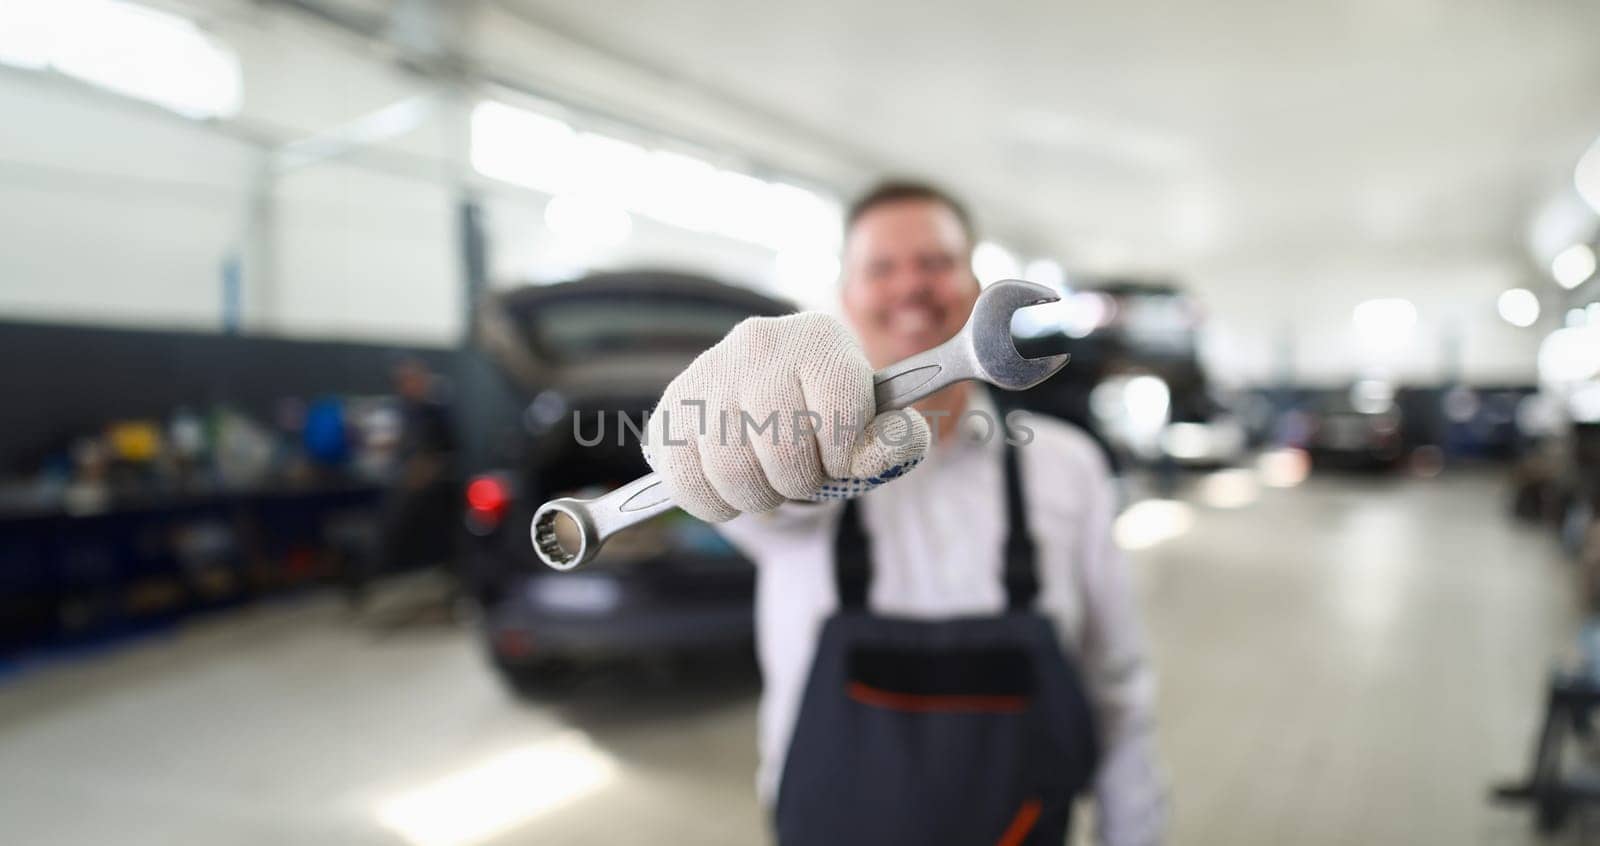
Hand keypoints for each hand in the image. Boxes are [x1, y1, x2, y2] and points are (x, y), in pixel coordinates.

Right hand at [643, 313, 930, 521]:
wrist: (765, 399)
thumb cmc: (826, 419)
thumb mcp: (870, 425)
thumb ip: (895, 439)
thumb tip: (890, 444)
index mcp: (820, 339)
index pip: (842, 416)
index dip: (846, 457)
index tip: (841, 457)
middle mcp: (760, 343)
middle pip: (785, 451)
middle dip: (801, 484)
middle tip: (801, 476)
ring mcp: (709, 373)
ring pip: (735, 472)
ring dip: (759, 499)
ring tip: (768, 483)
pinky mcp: (672, 408)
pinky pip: (689, 482)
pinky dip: (715, 505)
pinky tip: (731, 490)